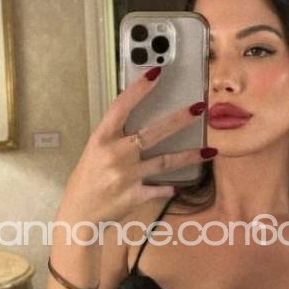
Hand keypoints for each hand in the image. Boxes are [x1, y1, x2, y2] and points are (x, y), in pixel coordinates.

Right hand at [56, 67, 215, 225]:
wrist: (78, 216)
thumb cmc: (86, 181)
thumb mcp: (93, 153)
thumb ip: (114, 139)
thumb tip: (139, 123)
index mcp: (101, 139)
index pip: (121, 107)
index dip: (139, 89)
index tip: (157, 72)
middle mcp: (115, 154)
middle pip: (152, 132)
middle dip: (179, 119)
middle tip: (200, 108)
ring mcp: (126, 176)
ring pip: (165, 161)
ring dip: (190, 155)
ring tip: (210, 150)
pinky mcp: (135, 196)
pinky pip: (160, 188)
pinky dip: (171, 187)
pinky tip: (181, 185)